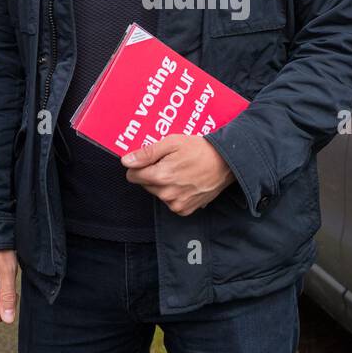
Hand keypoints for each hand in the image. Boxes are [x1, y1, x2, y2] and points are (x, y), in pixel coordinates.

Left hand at [121, 134, 235, 215]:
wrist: (225, 163)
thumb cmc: (199, 149)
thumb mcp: (172, 142)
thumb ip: (147, 153)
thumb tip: (126, 161)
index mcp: (160, 176)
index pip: (133, 175)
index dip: (140, 165)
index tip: (152, 159)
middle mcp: (166, 194)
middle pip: (145, 184)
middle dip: (152, 173)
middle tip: (170, 162)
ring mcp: (176, 204)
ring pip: (157, 193)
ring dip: (163, 183)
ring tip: (180, 171)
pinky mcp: (185, 210)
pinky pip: (170, 202)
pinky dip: (174, 193)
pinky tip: (185, 182)